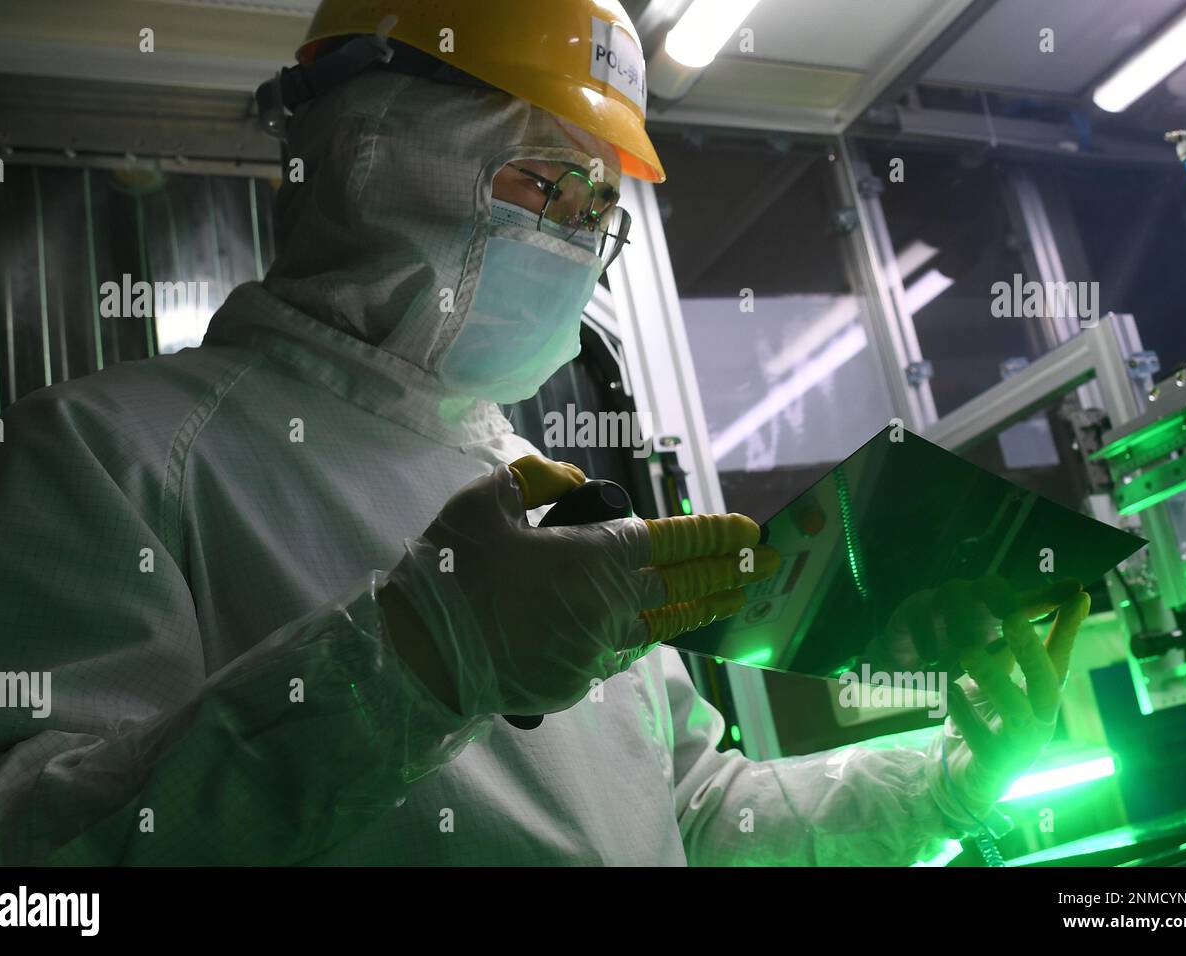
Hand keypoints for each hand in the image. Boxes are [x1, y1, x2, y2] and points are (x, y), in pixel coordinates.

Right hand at [382, 456, 778, 716]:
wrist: (418, 654)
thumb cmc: (449, 569)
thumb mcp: (486, 499)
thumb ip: (539, 477)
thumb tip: (573, 479)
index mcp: (592, 557)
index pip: (672, 542)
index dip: (714, 535)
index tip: (749, 531)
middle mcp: (607, 607)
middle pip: (682, 589)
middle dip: (728, 575)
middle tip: (767, 568)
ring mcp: (594, 651)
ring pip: (657, 626)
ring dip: (697, 609)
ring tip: (730, 599)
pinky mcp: (575, 682)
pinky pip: (615, 651)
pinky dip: (637, 633)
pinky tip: (649, 626)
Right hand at [878, 576, 1082, 672]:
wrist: (911, 668)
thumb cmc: (960, 660)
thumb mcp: (997, 663)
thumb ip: (1023, 656)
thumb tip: (1059, 661)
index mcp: (998, 613)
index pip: (1027, 600)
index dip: (1050, 594)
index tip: (1077, 588)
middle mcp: (972, 599)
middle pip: (990, 584)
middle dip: (1003, 597)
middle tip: (1012, 616)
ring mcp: (938, 602)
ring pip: (953, 595)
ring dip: (962, 625)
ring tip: (968, 653)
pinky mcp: (908, 612)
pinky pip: (918, 617)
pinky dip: (926, 639)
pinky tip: (932, 662)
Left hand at [942, 586, 1090, 812]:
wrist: (963, 780)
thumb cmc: (986, 723)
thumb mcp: (1000, 681)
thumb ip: (1015, 652)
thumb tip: (1028, 609)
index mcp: (1042, 700)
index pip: (1060, 660)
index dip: (1069, 630)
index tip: (1077, 594)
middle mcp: (1040, 724)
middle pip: (1045, 684)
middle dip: (1030, 649)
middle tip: (1011, 615)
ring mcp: (1021, 748)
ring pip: (1015, 712)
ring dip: (992, 680)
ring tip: (967, 651)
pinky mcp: (995, 767)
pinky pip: (981, 740)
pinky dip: (964, 714)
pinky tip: (946, 692)